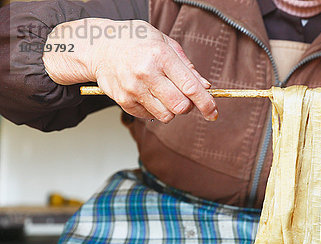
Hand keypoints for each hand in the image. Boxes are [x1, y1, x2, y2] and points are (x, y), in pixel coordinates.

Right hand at [42, 18, 216, 122]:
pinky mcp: (123, 100)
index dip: (206, 104)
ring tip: (164, 94)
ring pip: (166, 115)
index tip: (213, 113)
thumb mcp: (164, 43)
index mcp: (161, 56)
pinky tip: (149, 95)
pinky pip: (149, 116)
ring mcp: (133, 88)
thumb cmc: (135, 41)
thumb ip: (187, 66)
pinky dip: (155, 110)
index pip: (191, 87)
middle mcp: (146, 73)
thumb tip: (205, 87)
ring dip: (171, 110)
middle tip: (184, 98)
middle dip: (188, 107)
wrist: (99, 45)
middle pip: (180, 107)